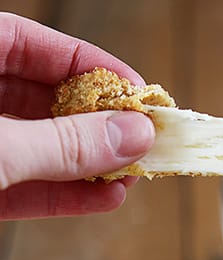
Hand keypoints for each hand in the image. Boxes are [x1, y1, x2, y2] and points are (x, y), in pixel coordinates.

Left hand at [0, 12, 154, 219]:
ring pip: (42, 151)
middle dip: (97, 125)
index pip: (34, 45)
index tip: (137, 92)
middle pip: (45, 102)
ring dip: (90, 167)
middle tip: (142, 140)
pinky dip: (65, 197)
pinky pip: (28, 189)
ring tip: (131, 175)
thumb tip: (131, 135)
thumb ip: (63, 143)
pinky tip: (104, 199)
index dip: (90, 65)